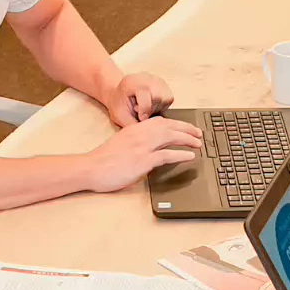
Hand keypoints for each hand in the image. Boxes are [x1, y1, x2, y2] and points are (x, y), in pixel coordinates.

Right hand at [85, 118, 203, 192]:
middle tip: (199, 134)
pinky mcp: (143, 161)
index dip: (177, 123)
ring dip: (187, 140)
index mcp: (135, 128)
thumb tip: (151, 147)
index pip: (161, 121)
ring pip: (171, 137)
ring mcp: (142, 147)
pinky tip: (189, 157)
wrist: (91, 168)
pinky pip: (167, 155)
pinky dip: (180, 155)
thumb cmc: (103, 159)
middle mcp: (140, 134)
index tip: (187, 127)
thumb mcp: (121, 143)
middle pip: (169, 126)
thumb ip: (136, 141)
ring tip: (198, 143)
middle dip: (187, 129)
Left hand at [106, 73, 174, 127]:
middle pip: (158, 98)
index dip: (144, 113)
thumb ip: (132, 124)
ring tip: (145, 109)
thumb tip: (147, 131)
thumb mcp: (120, 116)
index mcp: (133, 82)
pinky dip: (161, 106)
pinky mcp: (164, 84)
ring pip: (166, 99)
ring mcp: (157, 80)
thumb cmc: (118, 104)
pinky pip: (169, 99)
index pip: (146, 99)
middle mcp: (147, 78)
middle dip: (151, 111)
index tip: (140, 118)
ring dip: (157, 109)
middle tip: (140, 112)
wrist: (119, 95)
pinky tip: (151, 105)